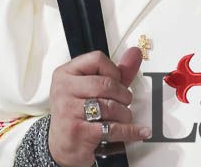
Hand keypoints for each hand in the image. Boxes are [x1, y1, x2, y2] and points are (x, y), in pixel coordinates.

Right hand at [46, 48, 148, 166]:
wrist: (61, 147)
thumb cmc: (76, 115)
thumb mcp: (91, 90)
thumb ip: (115, 73)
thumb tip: (135, 53)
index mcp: (65, 74)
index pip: (97, 59)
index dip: (113, 71)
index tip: (116, 81)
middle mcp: (63, 90)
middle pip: (106, 83)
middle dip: (123, 95)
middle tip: (124, 103)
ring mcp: (69, 111)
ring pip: (110, 106)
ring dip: (124, 114)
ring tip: (123, 118)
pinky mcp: (78, 131)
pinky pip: (112, 128)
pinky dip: (130, 131)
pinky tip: (139, 131)